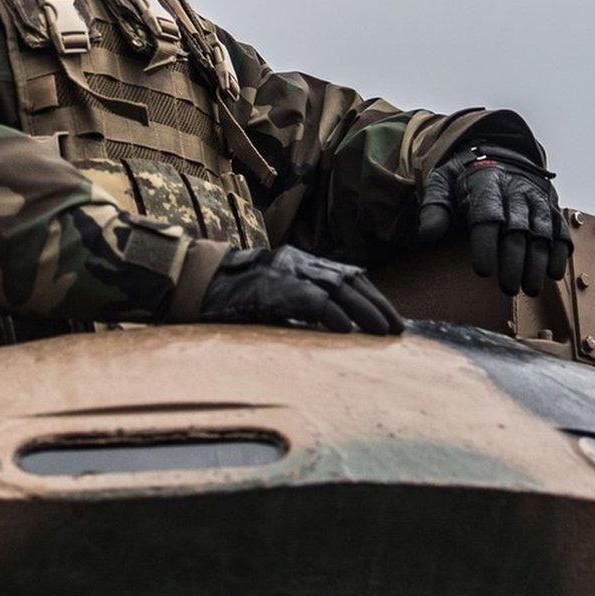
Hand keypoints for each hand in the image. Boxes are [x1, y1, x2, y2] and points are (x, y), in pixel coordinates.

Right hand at [199, 246, 404, 334]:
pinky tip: (348, 330)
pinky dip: (334, 314)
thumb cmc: (232, 294)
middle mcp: (299, 262)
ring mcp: (288, 272)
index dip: (371, 296)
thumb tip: (330, 326)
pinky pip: (312, 300)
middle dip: (377, 304)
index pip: (346, 275)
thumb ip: (299, 304)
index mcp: (300, 262)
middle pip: (350, 280)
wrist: (198, 281)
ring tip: (383, 332)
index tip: (388, 317)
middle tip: (396, 329)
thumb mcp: (272, 294)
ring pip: (339, 288)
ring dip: (365, 311)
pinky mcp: (275, 288)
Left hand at [416, 144, 570, 295]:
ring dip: (538, 261)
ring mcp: (536, 198)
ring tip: (531, 289)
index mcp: (485, 182)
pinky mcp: (551, 207)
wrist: (498, 155)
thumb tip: (427, 236)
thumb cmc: (465, 178)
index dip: (486, 244)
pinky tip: (553, 273)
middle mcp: (515, 189)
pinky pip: (560, 229)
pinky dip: (560, 251)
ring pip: (542, 231)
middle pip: (517, 228)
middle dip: (515, 260)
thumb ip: (434, 209)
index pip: (487, 215)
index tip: (483, 271)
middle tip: (508, 288)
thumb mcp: (442, 184)